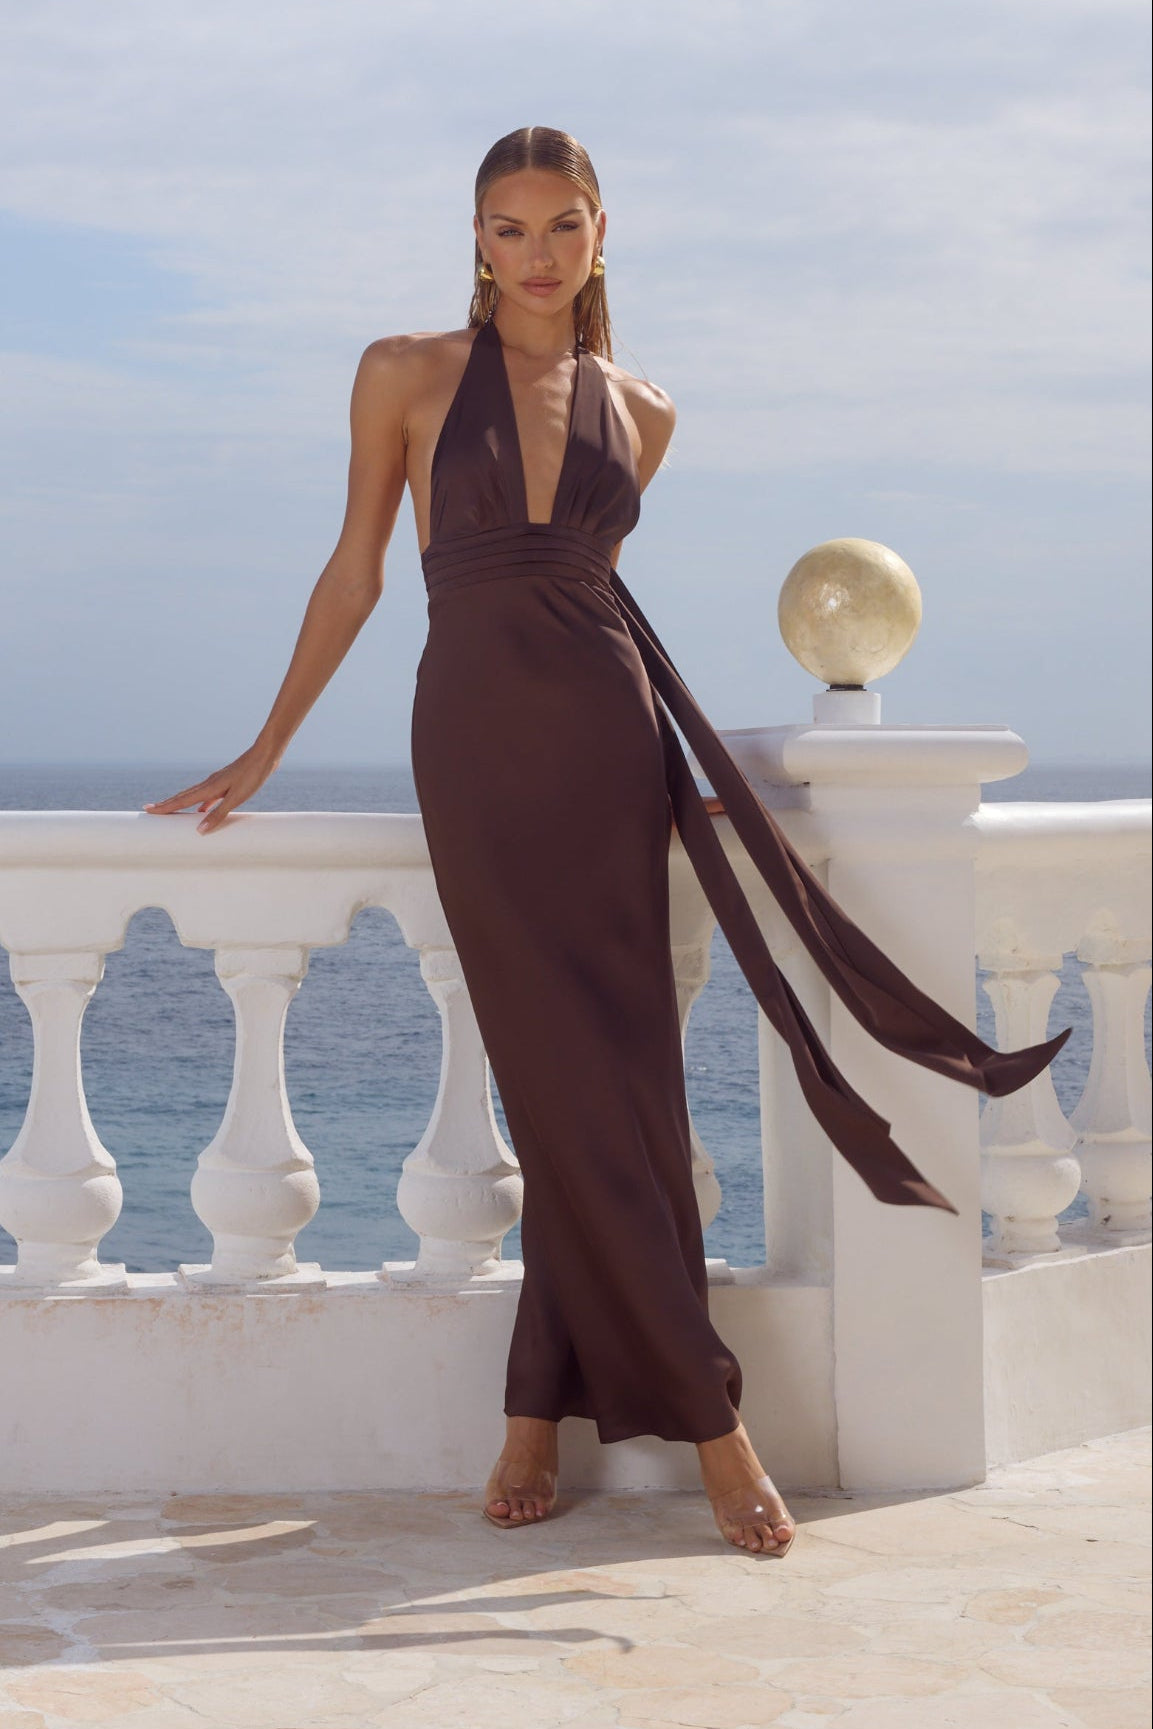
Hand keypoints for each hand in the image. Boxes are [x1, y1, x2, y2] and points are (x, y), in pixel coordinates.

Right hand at [142, 746, 279, 833]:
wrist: (265, 755)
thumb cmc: (252, 776)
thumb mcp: (237, 798)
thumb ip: (218, 814)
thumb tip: (199, 831)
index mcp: (209, 788)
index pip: (182, 800)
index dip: (165, 807)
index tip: (148, 811)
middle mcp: (209, 784)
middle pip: (183, 796)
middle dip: (166, 804)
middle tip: (149, 810)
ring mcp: (216, 782)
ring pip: (193, 795)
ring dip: (180, 803)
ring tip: (169, 810)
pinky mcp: (225, 782)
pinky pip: (207, 796)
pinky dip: (200, 803)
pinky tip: (201, 810)